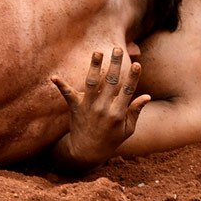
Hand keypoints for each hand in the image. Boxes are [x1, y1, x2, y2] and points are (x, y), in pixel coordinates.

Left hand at [50, 48, 148, 169]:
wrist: (87, 152)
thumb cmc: (111, 140)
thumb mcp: (127, 129)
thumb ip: (136, 111)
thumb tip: (147, 95)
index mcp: (118, 114)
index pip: (127, 91)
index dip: (133, 77)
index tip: (138, 64)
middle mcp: (103, 109)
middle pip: (111, 83)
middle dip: (116, 65)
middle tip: (117, 48)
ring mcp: (88, 107)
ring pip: (92, 83)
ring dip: (95, 67)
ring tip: (98, 52)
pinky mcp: (75, 107)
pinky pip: (67, 94)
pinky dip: (61, 85)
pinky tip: (53, 76)